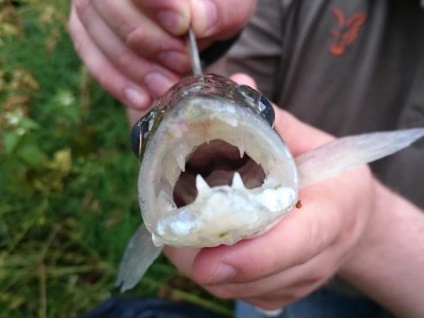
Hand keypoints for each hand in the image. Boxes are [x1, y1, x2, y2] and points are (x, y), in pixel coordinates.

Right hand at [67, 0, 256, 121]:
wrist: (195, 19)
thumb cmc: (212, 5)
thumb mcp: (229, 5)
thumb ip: (220, 9)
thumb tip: (198, 21)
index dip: (155, 1)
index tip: (181, 24)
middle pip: (109, 3)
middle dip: (147, 39)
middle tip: (180, 62)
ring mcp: (91, 3)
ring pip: (96, 32)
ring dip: (135, 67)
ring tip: (166, 86)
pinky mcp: (85, 31)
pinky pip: (91, 57)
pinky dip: (116, 81)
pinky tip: (142, 99)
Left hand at [164, 74, 375, 309]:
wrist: (352, 215)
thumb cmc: (331, 176)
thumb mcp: (311, 143)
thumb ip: (273, 120)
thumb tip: (237, 82)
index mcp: (332, 215)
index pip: (294, 246)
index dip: (250, 257)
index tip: (204, 261)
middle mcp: (318, 257)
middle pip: (257, 277)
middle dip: (208, 262)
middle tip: (173, 231)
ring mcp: (300, 281)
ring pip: (243, 290)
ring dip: (205, 268)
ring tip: (182, 233)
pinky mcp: (284, 292)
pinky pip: (244, 294)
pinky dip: (218, 275)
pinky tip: (206, 246)